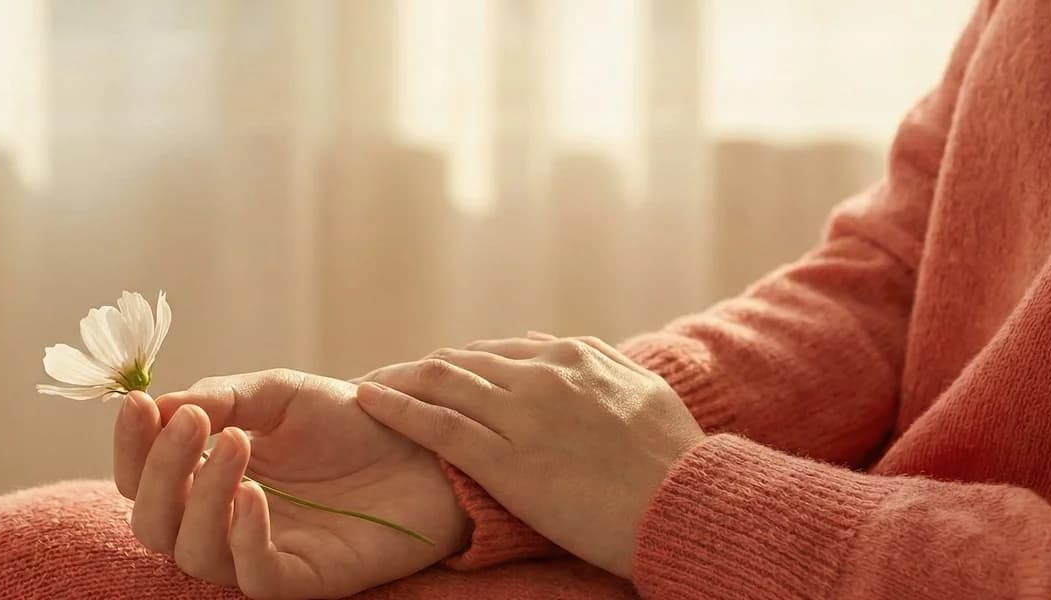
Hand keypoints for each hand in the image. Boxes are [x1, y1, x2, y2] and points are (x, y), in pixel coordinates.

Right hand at [114, 369, 467, 598]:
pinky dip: (243, 537)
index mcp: (208, 477)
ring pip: (195, 553)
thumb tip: (160, 406)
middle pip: (154, 522)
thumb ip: (224, 396)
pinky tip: (254, 494)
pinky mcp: (305, 579)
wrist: (425, 444)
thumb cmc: (351, 421)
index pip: (142, 477)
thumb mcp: (282, 392)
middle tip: (189, 421)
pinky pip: (255, 576)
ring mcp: (262, 553)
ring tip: (234, 443)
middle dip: (159, 471)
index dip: (130, 445)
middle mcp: (224, 521)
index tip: (138, 403)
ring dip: (201, 497)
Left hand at [356, 334, 704, 577]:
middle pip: (462, 362)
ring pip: (442, 383)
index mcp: (576, 357)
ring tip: (367, 386)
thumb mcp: (639, 391)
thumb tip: (549, 345)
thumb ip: (593, 365)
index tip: (433, 374)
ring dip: (397, 381)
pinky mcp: (507, 459)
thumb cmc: (671, 459)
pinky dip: (397, 409)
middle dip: (419, 369)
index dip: (459, 363)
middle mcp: (543, 374)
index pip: (497, 353)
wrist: (684, 504)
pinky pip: (437, 426)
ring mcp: (523, 414)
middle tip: (384, 377)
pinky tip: (367, 402)